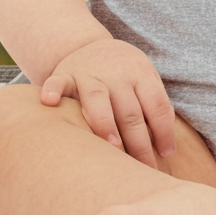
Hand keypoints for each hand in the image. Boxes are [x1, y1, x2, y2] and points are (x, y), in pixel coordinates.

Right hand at [39, 38, 175, 168]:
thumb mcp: (145, 81)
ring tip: (112, 146)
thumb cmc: (124, 75)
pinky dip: (52, 90)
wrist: (91, 46)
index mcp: (141, 75)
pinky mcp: (65, 74)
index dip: (163, 132)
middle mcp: (116, 75)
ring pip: (97, 100)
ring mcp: (89, 75)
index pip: (157, 106)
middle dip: (138, 143)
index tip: (166, 155)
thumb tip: (167, 151)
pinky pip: (57, 82)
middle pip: (130, 112)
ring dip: (105, 124)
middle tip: (143, 168)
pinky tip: (48, 102)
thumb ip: (156, 109)